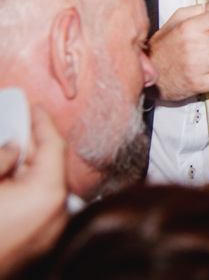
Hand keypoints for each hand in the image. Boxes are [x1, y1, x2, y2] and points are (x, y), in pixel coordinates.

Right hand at [0, 106, 68, 267]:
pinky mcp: (40, 247)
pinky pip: (40, 208)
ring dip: (31, 169)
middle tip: (20, 126)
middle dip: (36, 146)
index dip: (42, 122)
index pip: (53, 146)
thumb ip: (2, 156)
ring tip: (13, 154)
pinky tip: (11, 182)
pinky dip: (29, 191)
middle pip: (53, 167)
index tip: (33, 107)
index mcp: (48, 193)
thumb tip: (15, 146)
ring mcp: (51, 233)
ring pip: (47, 188)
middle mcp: (58, 213)